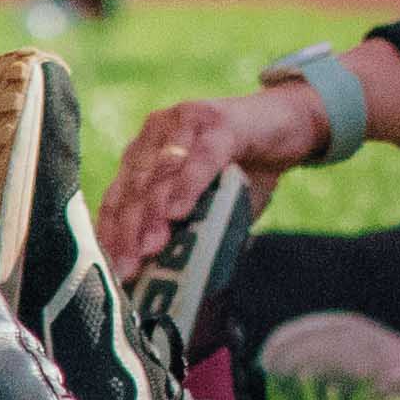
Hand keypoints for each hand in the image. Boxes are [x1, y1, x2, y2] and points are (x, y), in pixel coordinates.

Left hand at [92, 84, 326, 278]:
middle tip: (128, 268)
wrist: (289, 124)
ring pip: (161, 174)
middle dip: (128, 232)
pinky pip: (200, 158)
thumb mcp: (214, 205)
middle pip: (134, 189)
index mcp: (145, 156)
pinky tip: (179, 211)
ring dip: (153, 213)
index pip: (117, 198)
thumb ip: (192, 230)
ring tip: (151, 247)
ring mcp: (183, 124)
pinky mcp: (217, 122)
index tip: (110, 270)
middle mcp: (155, 136)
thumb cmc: (245, 170)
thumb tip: (173, 277)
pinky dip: (188, 185)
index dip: (110, 235)